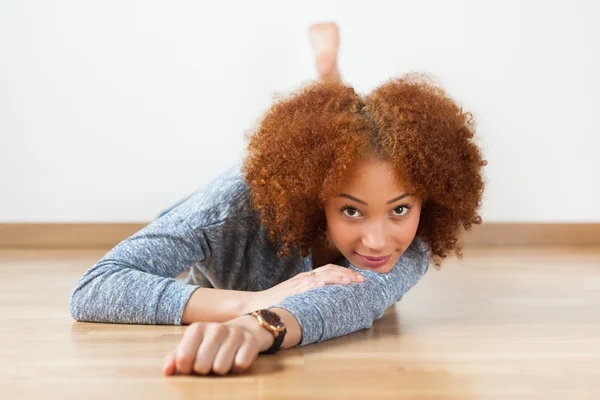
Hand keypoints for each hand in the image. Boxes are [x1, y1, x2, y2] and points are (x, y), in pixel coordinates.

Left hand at [163, 317, 269, 375]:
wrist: (245, 329)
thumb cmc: (213, 342)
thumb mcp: (193, 345)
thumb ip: (176, 357)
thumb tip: (167, 371)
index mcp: (197, 329)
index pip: (183, 358)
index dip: (186, 368)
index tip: (192, 364)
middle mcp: (216, 328)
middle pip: (201, 367)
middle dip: (205, 370)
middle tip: (210, 361)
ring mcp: (234, 333)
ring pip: (221, 368)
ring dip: (222, 369)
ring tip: (224, 359)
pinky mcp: (251, 341)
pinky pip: (240, 365)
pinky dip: (238, 367)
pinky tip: (237, 357)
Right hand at [244, 263, 364, 312]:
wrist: (258, 305)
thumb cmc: (278, 304)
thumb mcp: (298, 296)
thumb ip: (312, 295)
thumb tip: (329, 300)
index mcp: (307, 278)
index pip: (330, 270)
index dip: (346, 272)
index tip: (360, 277)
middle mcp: (305, 278)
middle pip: (330, 270)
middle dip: (348, 274)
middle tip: (363, 279)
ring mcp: (298, 284)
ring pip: (322, 276)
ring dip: (338, 277)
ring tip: (352, 281)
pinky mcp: (292, 291)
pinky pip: (307, 285)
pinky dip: (318, 283)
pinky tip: (328, 284)